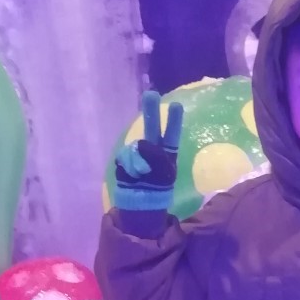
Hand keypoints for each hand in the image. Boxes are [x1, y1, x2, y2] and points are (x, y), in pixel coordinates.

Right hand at [114, 90, 183, 212]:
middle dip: (151, 112)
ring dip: (139, 162)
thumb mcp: (165, 176)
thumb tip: (140, 146)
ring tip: (141, 176)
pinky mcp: (123, 161)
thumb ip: (156, 159)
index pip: (171, 136)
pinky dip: (129, 167)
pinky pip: (125, 159)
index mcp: (166, 155)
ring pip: (136, 148)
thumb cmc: (157, 191)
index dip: (173, 121)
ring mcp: (136, 155)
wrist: (138, 205)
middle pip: (152, 129)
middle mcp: (152, 151)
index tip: (176, 105)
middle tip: (151, 94)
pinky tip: (131, 176)